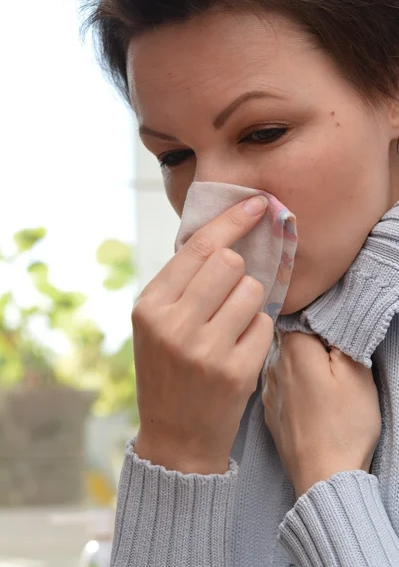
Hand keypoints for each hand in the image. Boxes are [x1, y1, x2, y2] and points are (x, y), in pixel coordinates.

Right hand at [133, 195, 273, 473]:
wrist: (176, 437)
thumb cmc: (167, 372)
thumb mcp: (155, 325)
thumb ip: (180, 284)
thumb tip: (224, 237)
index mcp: (149, 306)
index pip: (198, 246)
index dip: (232, 219)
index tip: (257, 203)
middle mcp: (173, 325)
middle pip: (228, 261)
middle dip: (237, 270)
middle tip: (229, 292)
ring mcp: (204, 350)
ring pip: (251, 289)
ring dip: (249, 300)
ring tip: (232, 324)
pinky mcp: (235, 371)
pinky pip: (264, 324)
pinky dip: (257, 330)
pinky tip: (240, 347)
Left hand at [261, 332, 381, 497]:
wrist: (323, 476)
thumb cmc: (344, 426)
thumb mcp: (357, 374)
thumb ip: (340, 339)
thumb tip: (328, 323)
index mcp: (293, 349)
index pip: (299, 316)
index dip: (319, 323)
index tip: (333, 339)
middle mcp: (272, 365)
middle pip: (290, 338)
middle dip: (310, 344)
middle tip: (332, 364)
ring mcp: (266, 389)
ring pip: (284, 363)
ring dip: (301, 367)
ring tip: (323, 388)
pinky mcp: (267, 411)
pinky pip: (280, 386)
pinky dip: (293, 388)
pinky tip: (310, 404)